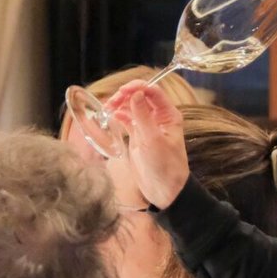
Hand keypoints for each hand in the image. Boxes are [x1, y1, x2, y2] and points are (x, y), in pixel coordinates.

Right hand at [105, 81, 190, 208]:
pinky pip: (127, 119)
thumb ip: (143, 116)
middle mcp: (159, 118)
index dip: (137, 87)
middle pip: (141, 96)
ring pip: (132, 107)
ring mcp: (148, 126)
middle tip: (112, 102)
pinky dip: (119, 115)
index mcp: (168, 116)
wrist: (165, 190)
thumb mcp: (153, 140)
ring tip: (108, 108)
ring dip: (120, 104)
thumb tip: (135, 94)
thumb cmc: (165, 167)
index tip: (122, 91)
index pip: (153, 92)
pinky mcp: (139, 136)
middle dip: (125, 95)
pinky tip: (110, 116)